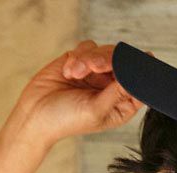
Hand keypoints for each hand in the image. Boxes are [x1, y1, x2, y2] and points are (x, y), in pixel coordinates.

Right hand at [5, 39, 148, 148]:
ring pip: (106, 52)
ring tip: (76, 73)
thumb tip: (140, 76)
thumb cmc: (66, 120)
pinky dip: (78, 57)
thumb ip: (119, 91)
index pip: (140, 84)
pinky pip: (88, 48)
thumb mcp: (97, 109)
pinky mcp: (81, 61)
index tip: (138, 62)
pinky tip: (68, 72)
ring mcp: (96, 74)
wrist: (36, 113)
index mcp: (121, 105)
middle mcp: (111, 88)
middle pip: (124, 62)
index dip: (140, 71)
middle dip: (110, 60)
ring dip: (90, 59)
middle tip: (96, 66)